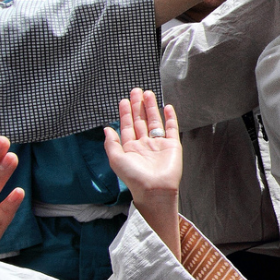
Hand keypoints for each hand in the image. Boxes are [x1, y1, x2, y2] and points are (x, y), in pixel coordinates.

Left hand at [103, 90, 181, 214]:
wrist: (155, 189)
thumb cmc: (134, 177)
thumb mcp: (116, 160)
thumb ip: (111, 143)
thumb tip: (106, 128)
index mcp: (130, 147)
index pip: (127, 125)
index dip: (125, 112)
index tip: (124, 100)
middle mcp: (144, 144)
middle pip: (141, 120)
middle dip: (138, 105)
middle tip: (136, 90)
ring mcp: (159, 144)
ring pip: (155, 121)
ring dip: (151, 107)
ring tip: (148, 93)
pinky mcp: (173, 145)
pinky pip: (171, 128)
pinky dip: (170, 117)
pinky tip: (167, 107)